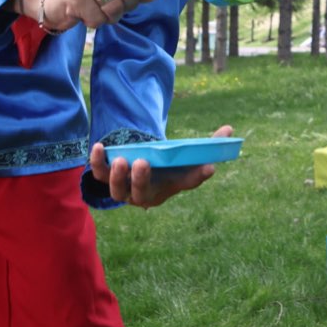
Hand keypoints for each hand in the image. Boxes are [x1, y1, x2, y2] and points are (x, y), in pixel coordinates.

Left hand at [89, 124, 233, 208]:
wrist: (141, 169)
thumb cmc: (166, 166)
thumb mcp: (186, 157)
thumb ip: (207, 145)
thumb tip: (229, 129)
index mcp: (169, 191)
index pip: (185, 184)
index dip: (197, 176)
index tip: (208, 167)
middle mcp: (143, 196)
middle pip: (141, 194)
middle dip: (141, 180)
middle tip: (143, 162)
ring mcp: (123, 189)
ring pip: (117, 190)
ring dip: (119, 176)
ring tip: (123, 159)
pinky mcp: (108, 176)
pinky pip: (100, 174)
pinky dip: (97, 162)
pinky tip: (99, 146)